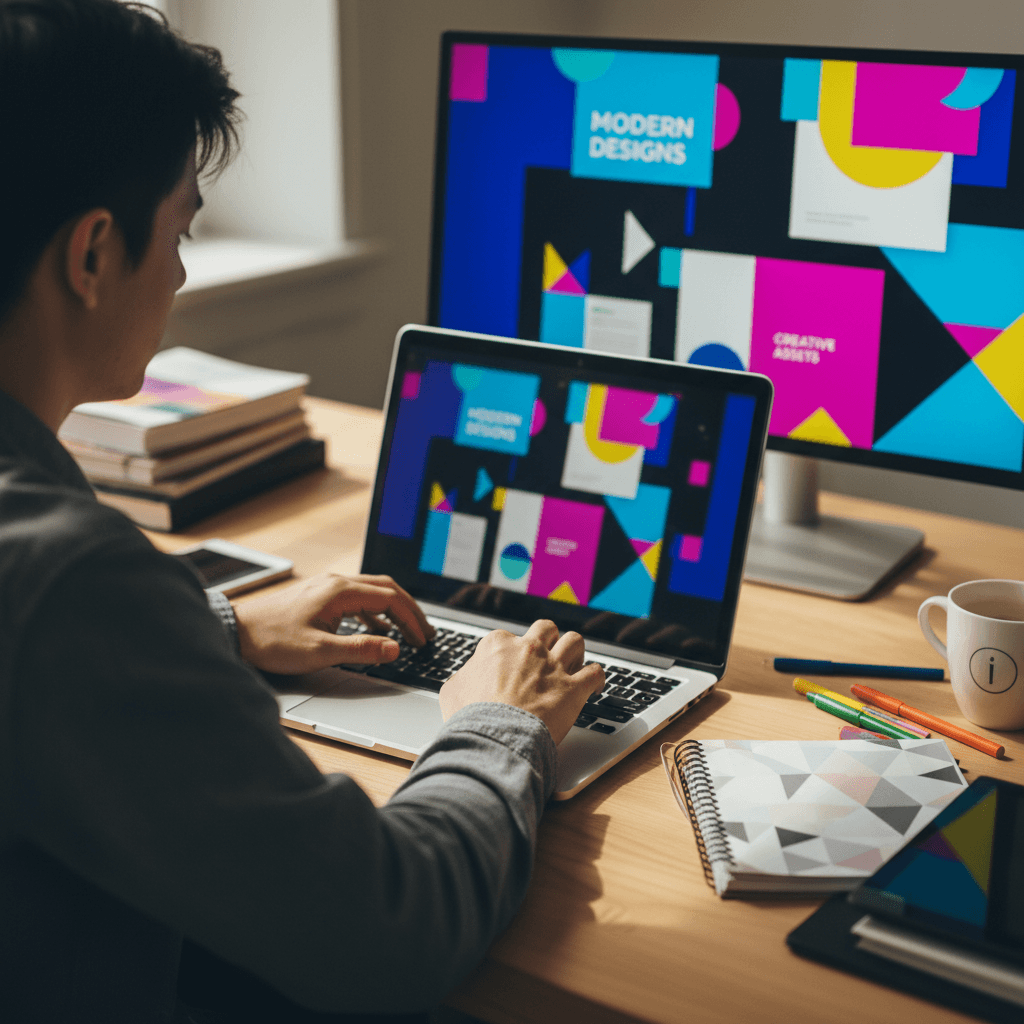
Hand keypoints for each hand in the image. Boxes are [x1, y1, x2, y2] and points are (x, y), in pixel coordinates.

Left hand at [233, 572, 434, 673]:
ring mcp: (326, 587)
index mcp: (340, 591)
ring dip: (393, 610)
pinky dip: (374, 612)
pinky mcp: (318, 596)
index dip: (411, 620)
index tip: (423, 639)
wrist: (235, 632)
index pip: (390, 598)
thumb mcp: (320, 651)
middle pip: (386, 589)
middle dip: (409, 610)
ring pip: (372, 591)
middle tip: (425, 632)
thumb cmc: (272, 641)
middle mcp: (336, 583)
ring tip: (407, 631)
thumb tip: (396, 648)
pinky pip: (357, 598)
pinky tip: (376, 630)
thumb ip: (361, 649)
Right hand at [438, 620, 603, 744]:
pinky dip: (598, 678)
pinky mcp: (573, 687)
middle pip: (546, 629)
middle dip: (548, 639)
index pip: (507, 637)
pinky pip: (595, 673)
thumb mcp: (452, 691)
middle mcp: (528, 649)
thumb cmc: (470, 717)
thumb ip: (464, 677)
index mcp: (498, 645)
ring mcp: (552, 666)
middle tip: (547, 655)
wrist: (493, 737)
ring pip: (575, 641)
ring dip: (575, 651)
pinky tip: (595, 686)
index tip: (513, 666)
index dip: (511, 653)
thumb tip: (466, 679)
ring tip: (574, 663)